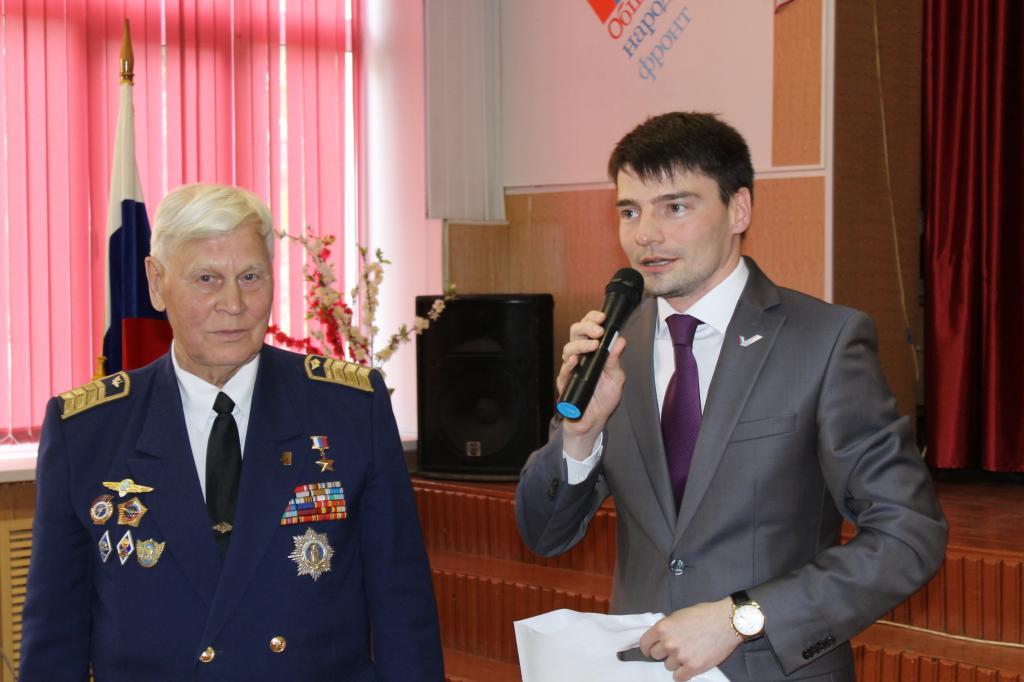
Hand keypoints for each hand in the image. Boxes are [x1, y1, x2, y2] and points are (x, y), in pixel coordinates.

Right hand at [557, 310, 626, 459]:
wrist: (593, 422)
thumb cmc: (604, 400)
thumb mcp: (616, 378)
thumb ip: (616, 360)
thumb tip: (620, 340)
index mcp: (594, 352)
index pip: (589, 329)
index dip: (593, 319)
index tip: (602, 317)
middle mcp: (581, 357)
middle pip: (575, 333)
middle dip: (586, 327)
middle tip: (597, 331)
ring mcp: (572, 369)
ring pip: (568, 348)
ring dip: (580, 344)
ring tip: (592, 345)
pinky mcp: (565, 382)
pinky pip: (564, 370)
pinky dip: (569, 363)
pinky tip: (575, 360)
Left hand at [640, 598, 739, 680]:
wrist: (727, 622)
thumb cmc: (705, 615)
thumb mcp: (679, 615)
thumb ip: (667, 628)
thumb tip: (659, 638)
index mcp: (663, 627)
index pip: (645, 644)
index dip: (648, 647)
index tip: (651, 650)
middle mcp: (669, 642)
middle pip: (656, 656)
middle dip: (664, 653)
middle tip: (676, 649)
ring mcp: (680, 656)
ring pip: (668, 666)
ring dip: (676, 662)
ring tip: (688, 653)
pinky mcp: (693, 667)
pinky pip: (679, 677)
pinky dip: (683, 673)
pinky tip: (689, 666)